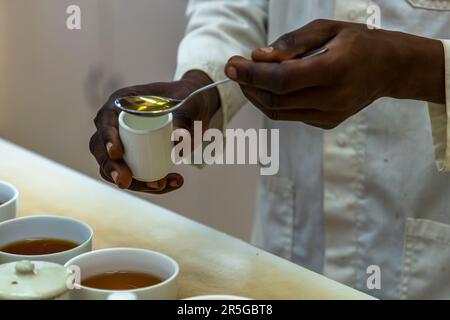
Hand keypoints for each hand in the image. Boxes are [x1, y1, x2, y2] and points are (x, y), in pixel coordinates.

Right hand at [89, 71, 219, 192]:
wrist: (195, 108)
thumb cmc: (188, 99)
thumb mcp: (188, 104)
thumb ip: (184, 117)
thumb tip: (178, 138)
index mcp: (122, 102)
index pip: (105, 120)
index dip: (106, 137)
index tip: (116, 153)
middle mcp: (117, 122)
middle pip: (103, 149)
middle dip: (112, 168)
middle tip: (125, 181)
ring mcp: (123, 141)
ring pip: (116, 167)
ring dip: (134, 182)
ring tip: (160, 185)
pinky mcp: (134, 157)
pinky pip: (133, 175)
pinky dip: (149, 184)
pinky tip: (170, 184)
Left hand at [225, 19, 444, 128]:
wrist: (389, 68)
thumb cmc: (357, 41)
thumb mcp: (327, 28)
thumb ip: (291, 43)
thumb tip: (257, 56)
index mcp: (334, 69)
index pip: (281, 79)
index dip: (251, 74)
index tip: (231, 64)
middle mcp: (332, 98)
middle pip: (275, 99)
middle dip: (249, 85)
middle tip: (236, 68)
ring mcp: (330, 115)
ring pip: (279, 112)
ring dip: (257, 96)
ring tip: (249, 77)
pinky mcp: (327, 123)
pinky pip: (291, 115)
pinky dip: (275, 102)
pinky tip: (273, 87)